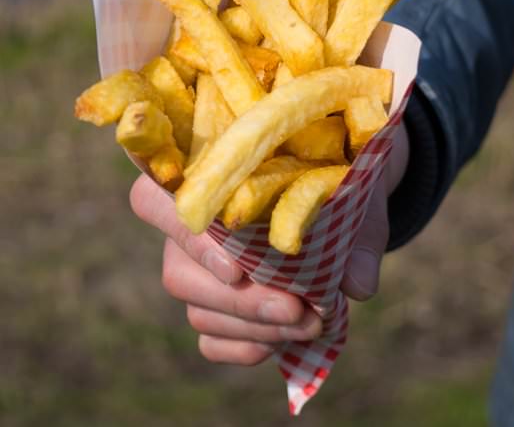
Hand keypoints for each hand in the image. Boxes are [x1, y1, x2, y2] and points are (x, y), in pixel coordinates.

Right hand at [129, 122, 408, 364]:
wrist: (342, 186)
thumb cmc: (335, 168)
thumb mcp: (352, 180)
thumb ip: (356, 225)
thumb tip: (356, 285)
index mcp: (205, 173)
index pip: (155, 199)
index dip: (188, 238)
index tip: (237, 270)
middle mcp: (190, 223)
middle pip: (177, 272)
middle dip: (239, 302)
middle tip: (296, 309)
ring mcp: (198, 268)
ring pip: (197, 309)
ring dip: (253, 328)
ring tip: (309, 323)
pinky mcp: (216, 303)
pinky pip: (210, 340)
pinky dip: (246, 348)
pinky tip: (283, 342)